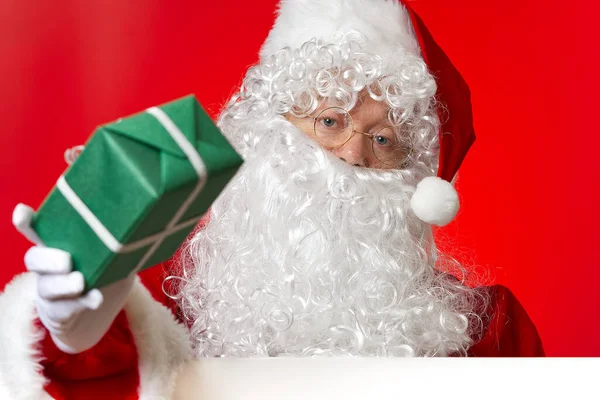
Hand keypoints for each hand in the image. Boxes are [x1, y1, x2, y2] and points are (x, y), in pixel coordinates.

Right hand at [13, 203, 134, 353]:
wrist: (95, 317)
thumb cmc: (104, 275)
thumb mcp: (114, 255)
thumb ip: (120, 242)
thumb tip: (145, 223)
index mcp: (59, 246)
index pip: (36, 231)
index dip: (26, 222)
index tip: (22, 211)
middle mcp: (48, 268)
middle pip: (34, 259)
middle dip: (48, 258)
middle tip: (67, 260)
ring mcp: (50, 292)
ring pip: (47, 287)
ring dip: (64, 285)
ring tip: (80, 282)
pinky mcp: (58, 314)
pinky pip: (65, 309)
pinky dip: (81, 303)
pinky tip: (95, 299)